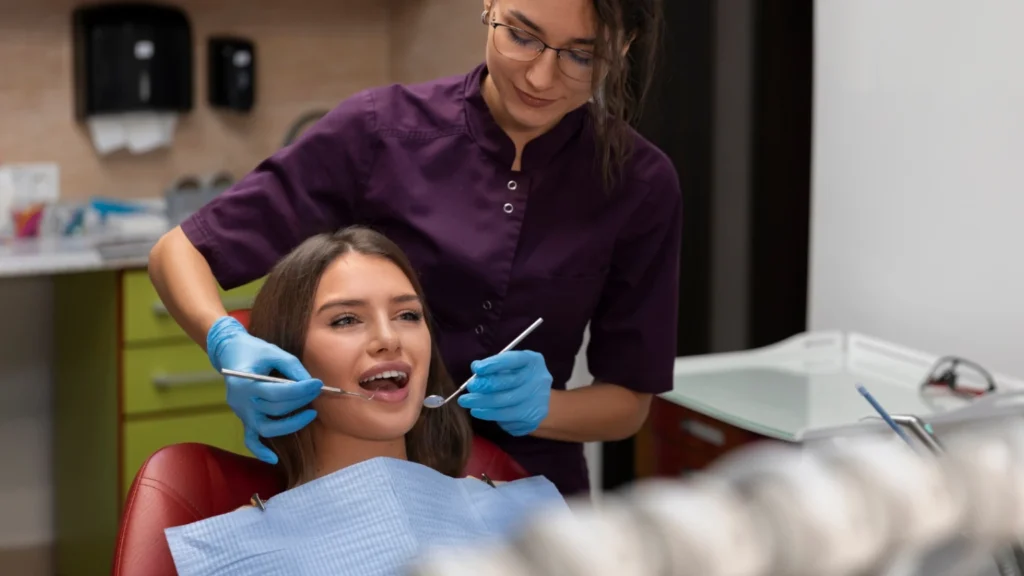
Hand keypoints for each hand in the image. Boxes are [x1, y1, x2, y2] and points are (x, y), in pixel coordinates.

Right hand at [207, 316, 322, 463]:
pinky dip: (260, 451)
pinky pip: (250, 440)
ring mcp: (241, 413)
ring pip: (267, 428)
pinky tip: (274, 459)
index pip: (278, 392)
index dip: (301, 390)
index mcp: (245, 383)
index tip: (318, 383)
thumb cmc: (253, 350)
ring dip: (291, 424)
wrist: (230, 352)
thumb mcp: (274, 352)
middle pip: (276, 409)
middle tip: (317, 391)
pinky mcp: (243, 419)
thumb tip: (310, 383)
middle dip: (301, 400)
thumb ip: (293, 367)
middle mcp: (242, 402)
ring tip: (310, 413)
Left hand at [457, 350, 551, 435]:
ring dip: (484, 406)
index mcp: (533, 361)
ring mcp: (539, 402)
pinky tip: (483, 412)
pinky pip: (509, 420)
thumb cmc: (517, 376)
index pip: (515, 360)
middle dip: (485, 387)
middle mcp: (540, 381)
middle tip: (468, 390)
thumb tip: (475, 368)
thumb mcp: (508, 366)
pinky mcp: (534, 420)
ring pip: (508, 406)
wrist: (538, 397)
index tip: (477, 369)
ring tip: (468, 403)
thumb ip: (493, 365)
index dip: (495, 364)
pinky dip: (493, 416)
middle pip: (511, 384)